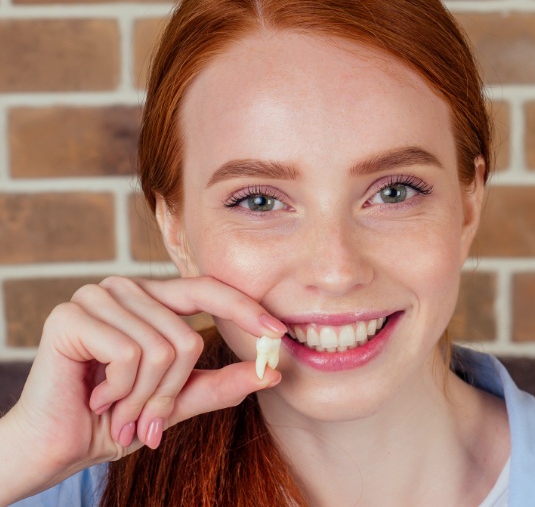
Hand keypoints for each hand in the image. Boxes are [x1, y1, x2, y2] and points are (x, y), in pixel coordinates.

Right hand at [1, 276, 284, 500]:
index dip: (245, 308)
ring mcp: (98, 296)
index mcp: (152, 300)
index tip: (279, 332)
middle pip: (186, 337)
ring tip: (117, 409)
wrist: (55, 444)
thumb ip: (220, 384)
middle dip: (169, 393)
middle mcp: (126, 289)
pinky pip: (130, 354)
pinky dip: (121, 390)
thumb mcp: (177, 401)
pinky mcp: (73, 314)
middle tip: (145, 420)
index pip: (208, 290)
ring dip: (143, 398)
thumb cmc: (116, 418)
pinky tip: (96, 396)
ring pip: (162, 348)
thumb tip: (272, 372)